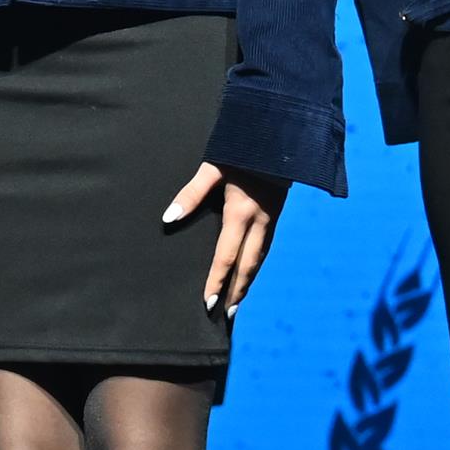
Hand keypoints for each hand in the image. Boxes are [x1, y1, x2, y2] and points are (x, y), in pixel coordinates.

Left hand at [167, 161, 287, 317]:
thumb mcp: (213, 167)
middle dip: (235, 291)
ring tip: (236, 301)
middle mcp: (260, 222)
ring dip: (247, 282)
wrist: (281, 135)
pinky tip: (250, 271)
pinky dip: (256, 264)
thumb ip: (191, 194)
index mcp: (241, 213)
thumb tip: (169, 218)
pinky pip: (266, 247)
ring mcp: (271, 219)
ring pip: (259, 259)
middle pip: (247, 266)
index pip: (226, 256)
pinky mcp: (276, 214)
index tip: (208, 303)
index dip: (217, 281)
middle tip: (224, 315)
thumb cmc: (241, 148)